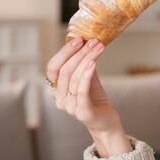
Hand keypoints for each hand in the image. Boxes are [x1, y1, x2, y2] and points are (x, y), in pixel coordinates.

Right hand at [45, 38, 131, 156]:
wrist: (106, 120)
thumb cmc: (94, 98)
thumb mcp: (87, 78)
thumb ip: (82, 64)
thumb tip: (86, 41)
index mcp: (55, 89)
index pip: (53, 67)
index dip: (64, 52)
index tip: (79, 40)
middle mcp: (58, 99)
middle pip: (64, 71)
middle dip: (79, 53)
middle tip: (93, 42)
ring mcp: (69, 107)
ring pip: (74, 78)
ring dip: (88, 59)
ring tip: (99, 48)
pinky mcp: (82, 112)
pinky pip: (81, 90)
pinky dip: (87, 75)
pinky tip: (94, 63)